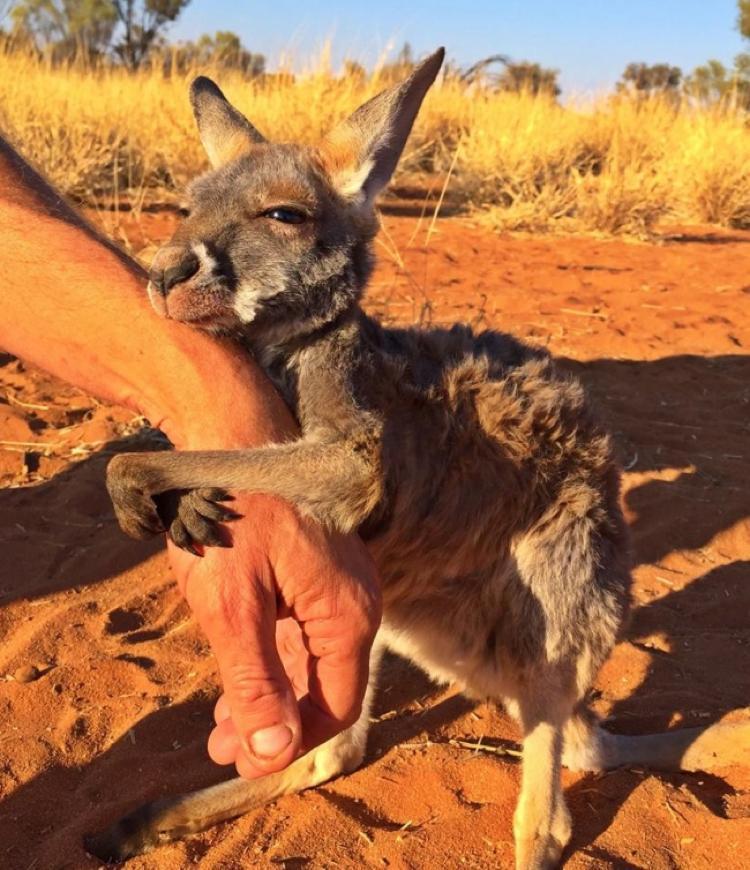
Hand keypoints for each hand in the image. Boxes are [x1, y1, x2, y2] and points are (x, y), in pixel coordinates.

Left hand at [168, 493, 380, 777]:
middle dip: (275, 724)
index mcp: (347, 613)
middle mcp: (354, 602)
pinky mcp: (317, 575)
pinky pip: (304, 631)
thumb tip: (273, 755)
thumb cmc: (230, 516)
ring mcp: (338, 586)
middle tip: (220, 748)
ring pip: (312, 661)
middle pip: (325, 686)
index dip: (291, 743)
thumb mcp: (233, 606)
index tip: (242, 762)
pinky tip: (239, 676)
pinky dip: (273, 659)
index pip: (335, 705)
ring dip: (271, 695)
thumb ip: (257, 682)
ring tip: (221, 725)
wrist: (229, 440)